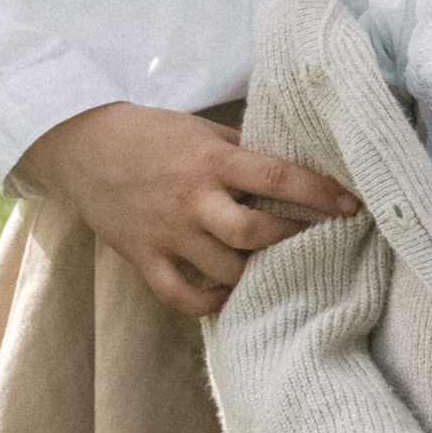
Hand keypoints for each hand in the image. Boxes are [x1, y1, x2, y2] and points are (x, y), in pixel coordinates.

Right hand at [15, 101, 359, 317]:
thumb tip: (293, 168)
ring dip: (256, 274)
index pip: (279, 177)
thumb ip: (241, 150)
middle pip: (254, 233)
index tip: (352, 204)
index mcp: (210, 158)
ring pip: (224, 269)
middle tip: (317, 241)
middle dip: (293, 240)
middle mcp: (191, 198)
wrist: (80, 141)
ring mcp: (165, 232)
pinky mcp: (142, 256)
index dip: (321, 193)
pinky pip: (181, 295)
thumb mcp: (200, 129)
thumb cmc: (147, 131)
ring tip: (277, 271)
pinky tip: (228, 296)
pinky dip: (209, 303)